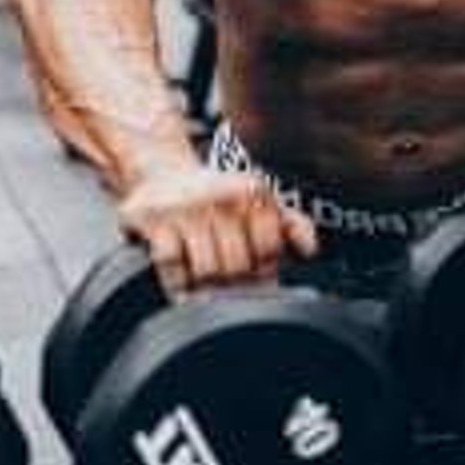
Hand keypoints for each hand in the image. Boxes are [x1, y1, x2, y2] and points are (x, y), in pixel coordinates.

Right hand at [117, 165, 317, 293]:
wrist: (162, 176)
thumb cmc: (217, 198)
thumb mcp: (258, 202)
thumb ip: (292, 225)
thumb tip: (310, 251)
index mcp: (254, 193)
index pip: (268, 249)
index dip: (264, 270)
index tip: (256, 277)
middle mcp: (222, 196)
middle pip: (238, 265)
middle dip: (235, 283)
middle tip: (229, 288)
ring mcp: (187, 207)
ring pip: (206, 270)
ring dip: (206, 287)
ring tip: (208, 287)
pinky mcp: (154, 219)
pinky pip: (171, 265)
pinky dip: (177, 282)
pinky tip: (183, 282)